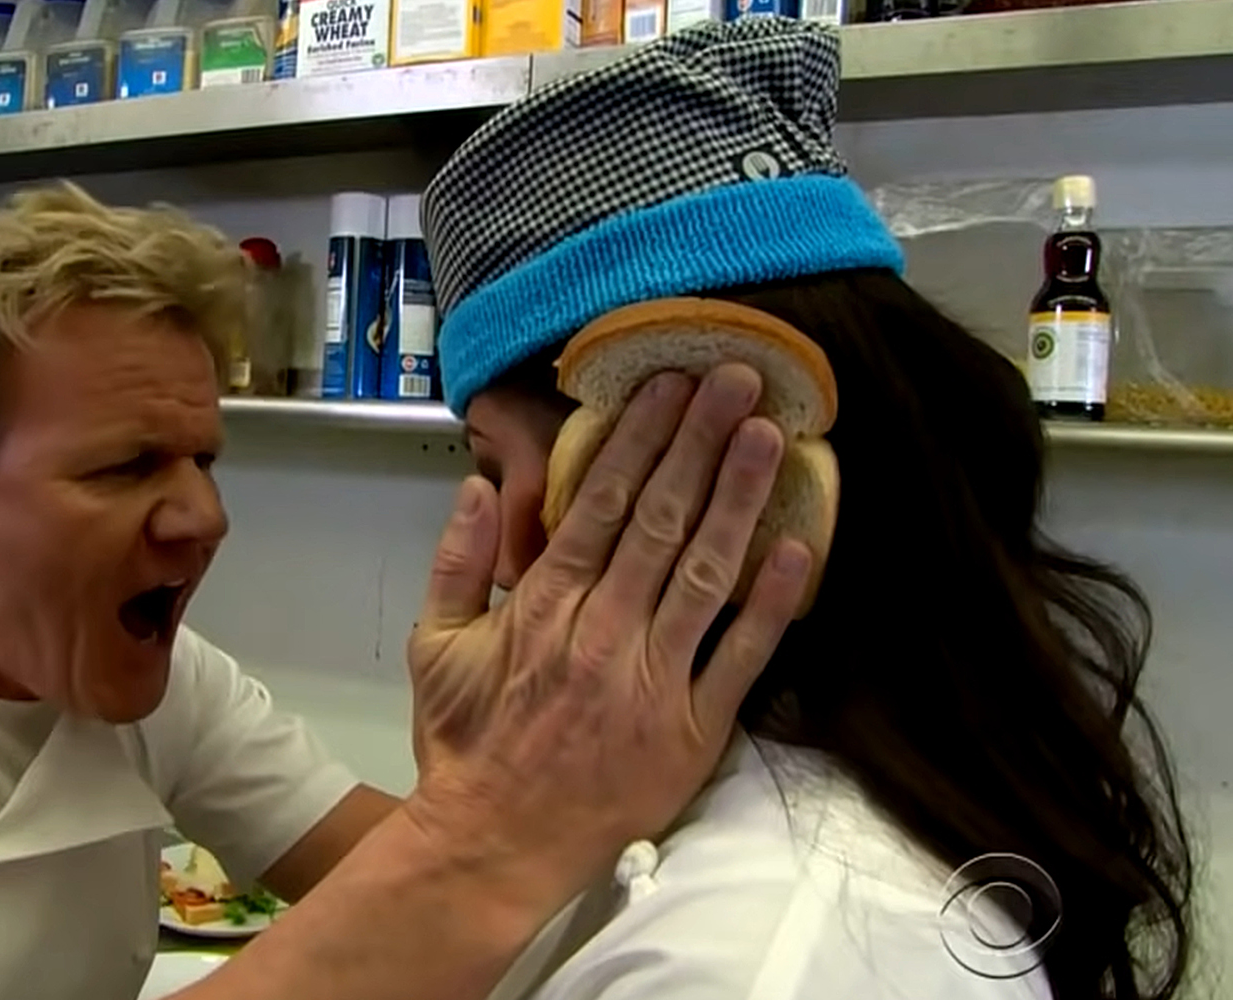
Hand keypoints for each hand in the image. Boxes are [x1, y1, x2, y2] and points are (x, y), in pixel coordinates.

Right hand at [405, 364, 810, 892]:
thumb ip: (455, 563)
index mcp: (542, 608)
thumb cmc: (465, 748)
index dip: (639, 440)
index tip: (669, 387)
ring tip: (770, 437)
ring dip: (739, 499)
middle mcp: (602, 633)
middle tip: (737, 382)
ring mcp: (652, 681)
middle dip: (700, 443)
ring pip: (703, 573)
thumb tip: (477, 487)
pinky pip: (741, 659)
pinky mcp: (692, 730)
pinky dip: (771, 606)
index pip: (598, 505)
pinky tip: (798, 550)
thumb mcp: (434, 648)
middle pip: (659, 521)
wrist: (493, 848)